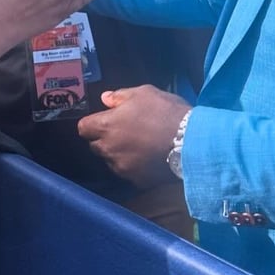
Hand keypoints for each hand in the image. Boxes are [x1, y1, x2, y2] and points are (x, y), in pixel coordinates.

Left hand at [77, 85, 191, 187]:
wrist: (191, 141)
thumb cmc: (166, 112)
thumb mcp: (144, 93)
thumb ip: (120, 96)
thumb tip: (105, 98)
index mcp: (106, 126)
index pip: (83, 128)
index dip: (92, 124)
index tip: (104, 121)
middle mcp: (108, 149)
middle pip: (95, 146)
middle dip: (105, 139)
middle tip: (124, 132)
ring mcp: (122, 167)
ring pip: (111, 160)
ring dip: (119, 154)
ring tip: (139, 146)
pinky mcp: (136, 180)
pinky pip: (128, 172)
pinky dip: (134, 166)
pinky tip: (148, 158)